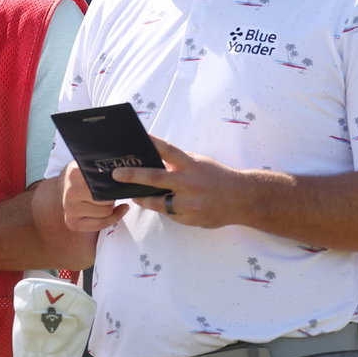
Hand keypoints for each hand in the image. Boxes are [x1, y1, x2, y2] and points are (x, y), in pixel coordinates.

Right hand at [61, 163, 125, 233]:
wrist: (65, 184)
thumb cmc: (83, 174)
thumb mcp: (90, 164)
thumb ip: (103, 165)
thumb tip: (125, 169)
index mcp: (75, 174)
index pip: (105, 184)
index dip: (114, 184)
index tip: (121, 181)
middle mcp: (71, 193)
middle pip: (107, 200)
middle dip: (113, 196)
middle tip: (112, 191)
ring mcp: (69, 210)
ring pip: (105, 213)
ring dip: (111, 206)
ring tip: (107, 198)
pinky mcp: (72, 223)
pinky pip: (100, 225)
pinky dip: (111, 219)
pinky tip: (116, 211)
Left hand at [118, 136, 244, 228]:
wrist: (241, 199)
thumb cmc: (218, 177)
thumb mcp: (200, 163)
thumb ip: (180, 163)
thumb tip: (157, 160)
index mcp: (191, 166)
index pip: (168, 151)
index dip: (152, 143)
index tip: (137, 138)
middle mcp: (188, 183)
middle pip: (155, 178)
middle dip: (133, 176)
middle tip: (116, 174)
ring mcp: (188, 203)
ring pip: (158, 202)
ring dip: (144, 198)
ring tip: (134, 193)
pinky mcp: (189, 218)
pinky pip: (170, 213)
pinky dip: (166, 208)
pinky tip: (166, 205)